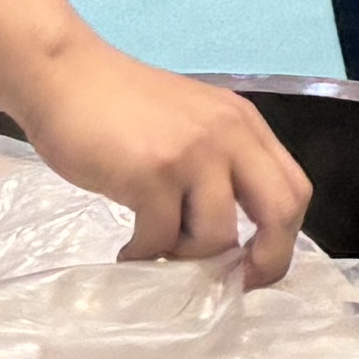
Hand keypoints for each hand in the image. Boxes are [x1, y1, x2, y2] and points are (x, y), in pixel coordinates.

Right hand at [5, 35, 318, 283]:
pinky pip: (161, 238)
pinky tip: (128, 249)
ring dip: (187, 258)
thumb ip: (217, 167)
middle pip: (281, 211)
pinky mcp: (152, 172)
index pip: (294, 189)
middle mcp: (229, 135)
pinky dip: (144, 255)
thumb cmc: (119, 107)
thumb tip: (230, 242)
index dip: (283, 240)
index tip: (253, 268)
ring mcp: (193, 152)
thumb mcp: (189, 125)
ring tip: (157, 249)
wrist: (64, 75)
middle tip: (229, 283)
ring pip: (217, 236)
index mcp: (243, 125)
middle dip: (264, 261)